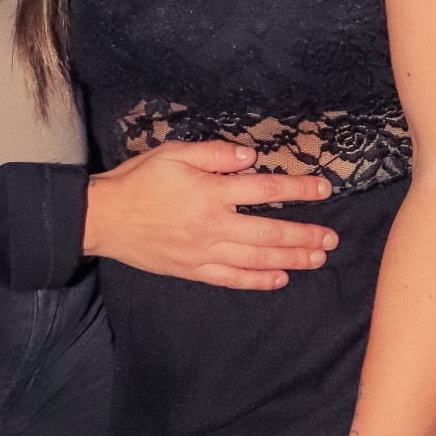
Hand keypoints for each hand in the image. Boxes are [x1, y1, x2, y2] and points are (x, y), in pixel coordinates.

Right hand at [84, 141, 338, 289]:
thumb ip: (215, 154)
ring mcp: (204, 252)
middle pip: (270, 231)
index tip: (323, 190)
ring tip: (317, 259)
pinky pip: (232, 279)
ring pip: (257, 259)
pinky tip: (279, 279)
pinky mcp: (193, 271)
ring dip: (290, 259)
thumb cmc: (139, 181)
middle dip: (304, 235)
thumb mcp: (174, 154)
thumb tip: (251, 157)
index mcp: (211, 192)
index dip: (298, 190)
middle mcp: (213, 225)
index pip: (266, 190)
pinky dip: (258, 281)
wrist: (104, 218)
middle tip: (332, 239)